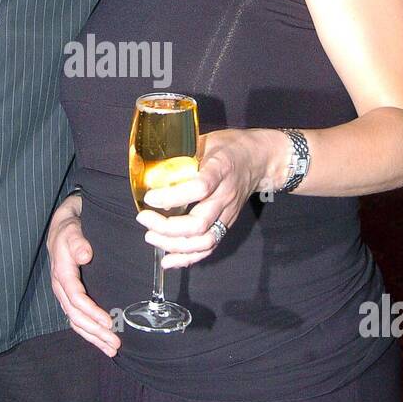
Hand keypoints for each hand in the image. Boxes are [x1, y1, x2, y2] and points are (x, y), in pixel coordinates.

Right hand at [47, 194, 119, 355]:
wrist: (64, 225)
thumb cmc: (71, 227)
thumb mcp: (72, 229)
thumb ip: (77, 242)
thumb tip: (84, 255)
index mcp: (62, 272)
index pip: (76, 298)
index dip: (92, 312)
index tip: (109, 323)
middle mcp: (61, 286)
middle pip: (76, 316)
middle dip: (95, 332)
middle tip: (115, 343)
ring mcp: (65, 293)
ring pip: (76, 321)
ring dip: (94, 337)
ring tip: (112, 349)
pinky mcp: (70, 296)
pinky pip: (77, 319)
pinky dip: (90, 333)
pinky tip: (102, 342)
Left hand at [135, 129, 286, 268]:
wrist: (259, 160)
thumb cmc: (228, 148)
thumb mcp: (205, 141)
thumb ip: (181, 155)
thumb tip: (149, 165)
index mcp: (220, 169)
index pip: (199, 188)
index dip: (172, 197)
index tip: (150, 197)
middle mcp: (225, 196)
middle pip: (199, 223)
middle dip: (166, 227)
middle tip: (144, 218)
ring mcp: (228, 214)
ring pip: (204, 240)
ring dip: (174, 245)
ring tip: (151, 236)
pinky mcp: (227, 225)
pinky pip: (209, 247)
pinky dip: (188, 258)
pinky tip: (168, 260)